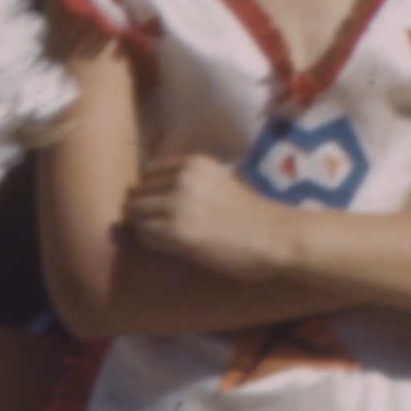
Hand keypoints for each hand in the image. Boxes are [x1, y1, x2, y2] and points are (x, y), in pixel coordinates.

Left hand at [120, 155, 295, 280]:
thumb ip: (191, 182)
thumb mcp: (218, 182)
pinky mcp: (177, 231)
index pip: (149, 171)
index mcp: (193, 163)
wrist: (275, 237)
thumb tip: (159, 194)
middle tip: (154, 224)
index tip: (158, 205)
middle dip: (142, 208)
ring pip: (135, 211)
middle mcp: (181, 178)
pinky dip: (149, 240)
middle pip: (138, 190)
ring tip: (159, 236)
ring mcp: (177, 203)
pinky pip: (144, 233)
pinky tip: (165, 246)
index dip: (151, 190)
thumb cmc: (253, 215)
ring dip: (142, 225)